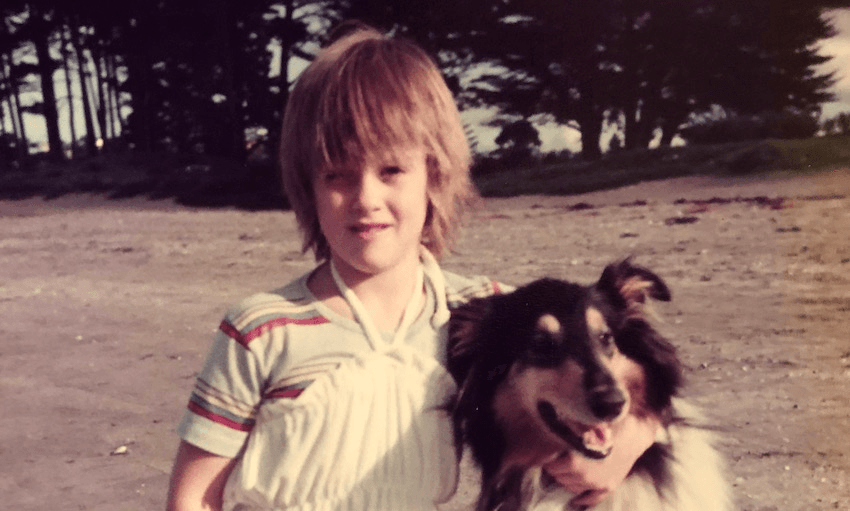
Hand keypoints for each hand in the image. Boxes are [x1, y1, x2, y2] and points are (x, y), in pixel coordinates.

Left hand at [542, 406, 660, 507]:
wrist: (635, 433)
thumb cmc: (608, 424)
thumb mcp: (583, 426)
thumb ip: (567, 433)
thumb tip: (551, 430)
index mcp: (575, 461)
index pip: (552, 466)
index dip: (549, 459)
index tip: (548, 454)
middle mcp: (585, 476)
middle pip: (560, 478)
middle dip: (557, 470)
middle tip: (557, 461)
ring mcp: (598, 484)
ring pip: (572, 488)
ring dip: (567, 481)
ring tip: (566, 472)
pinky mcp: (610, 487)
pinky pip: (592, 499)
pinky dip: (582, 499)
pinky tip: (576, 499)